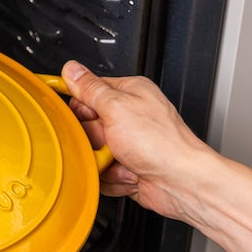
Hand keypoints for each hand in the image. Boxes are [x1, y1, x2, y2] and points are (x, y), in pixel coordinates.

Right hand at [61, 60, 213, 218]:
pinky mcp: (125, 165)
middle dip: (93, 139)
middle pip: (86, 125)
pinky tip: (127, 171)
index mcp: (129, 93)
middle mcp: (128, 116)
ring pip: (91, 152)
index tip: (84, 116)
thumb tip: (72, 70)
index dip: (81, 106)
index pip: (87, 91)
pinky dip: (110, 176)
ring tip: (122, 158)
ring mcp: (127, 143)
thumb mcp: (117, 107)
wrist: (179, 182)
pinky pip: (100, 171)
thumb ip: (90, 89)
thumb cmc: (161, 143)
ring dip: (102, 161)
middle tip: (109, 139)